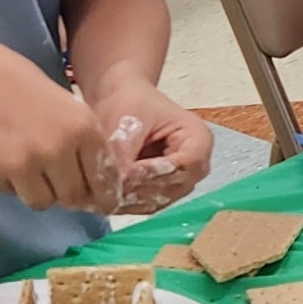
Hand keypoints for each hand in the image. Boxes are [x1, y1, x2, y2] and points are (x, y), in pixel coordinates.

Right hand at [0, 39, 118, 212]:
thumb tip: (90, 177)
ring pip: (42, 202)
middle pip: (73, 197)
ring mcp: (25, 165)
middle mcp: (58, 149)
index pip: (104, 178)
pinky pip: (11, 193)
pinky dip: (8, 183)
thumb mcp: (62, 103)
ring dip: (37, 191)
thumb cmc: (13, 81)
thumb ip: (79, 139)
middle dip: (67, 194)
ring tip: (24, 166)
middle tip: (56, 182)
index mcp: (82, 127)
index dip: (102, 194)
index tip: (100, 202)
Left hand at [88, 78, 212, 213]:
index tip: (127, 172)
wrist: (120, 99)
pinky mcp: (161, 190)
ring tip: (103, 192)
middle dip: (141, 189)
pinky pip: (147, 204)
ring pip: (159, 200)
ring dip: (131, 199)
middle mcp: (195, 165)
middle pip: (174, 187)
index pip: (185, 165)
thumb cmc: (129, 101)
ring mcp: (180, 180)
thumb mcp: (127, 121)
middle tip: (109, 188)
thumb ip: (125, 153)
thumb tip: (116, 184)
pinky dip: (127, 202)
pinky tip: (106, 195)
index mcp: (198, 139)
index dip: (156, 172)